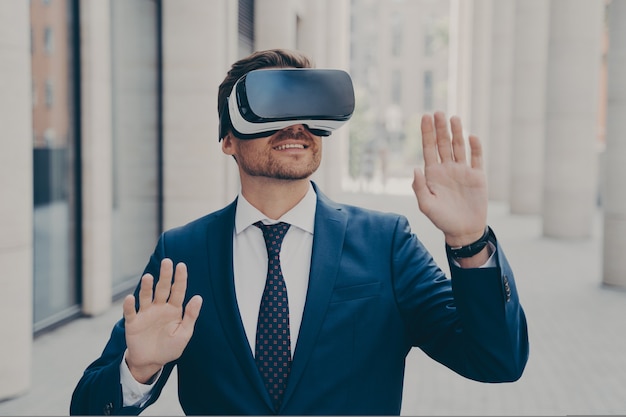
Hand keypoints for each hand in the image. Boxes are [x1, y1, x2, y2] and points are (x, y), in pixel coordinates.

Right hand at [123, 258, 202, 382]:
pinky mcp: (133, 323)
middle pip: (162, 288)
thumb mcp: (184, 333)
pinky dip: (129, 305)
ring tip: (149, 277)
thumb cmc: (170, 348)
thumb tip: (198, 297)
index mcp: (174, 309)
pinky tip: (130, 298)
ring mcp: (146, 314)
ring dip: (147, 287)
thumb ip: (190, 316)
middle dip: (165, 275)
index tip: (181, 265)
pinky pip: (131, 312)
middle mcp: (159, 308)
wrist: (151, 362)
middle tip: (167, 262)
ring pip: (146, 296)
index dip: (180, 278)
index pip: (178, 291)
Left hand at [412, 112, 487, 247]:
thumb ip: (419, 187)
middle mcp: (447, 169)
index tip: (425, 117)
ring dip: (456, 132)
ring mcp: (462, 171)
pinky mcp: (477, 176)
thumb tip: (415, 168)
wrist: (463, 231)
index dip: (427, 133)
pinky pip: (476, 158)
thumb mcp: (426, 205)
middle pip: (443, 143)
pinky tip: (471, 136)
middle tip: (438, 112)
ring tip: (454, 118)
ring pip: (459, 147)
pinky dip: (475, 147)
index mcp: (433, 174)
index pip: (428, 148)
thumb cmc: (442, 219)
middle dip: (440, 128)